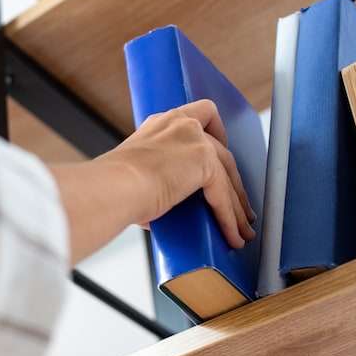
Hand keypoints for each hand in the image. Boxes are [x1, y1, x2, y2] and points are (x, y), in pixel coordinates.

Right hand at [49, 99, 255, 264]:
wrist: (113, 187)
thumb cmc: (112, 187)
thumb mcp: (136, 176)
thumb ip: (154, 184)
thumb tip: (156, 209)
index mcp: (161, 123)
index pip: (200, 119)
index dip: (216, 138)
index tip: (220, 159)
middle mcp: (180, 124)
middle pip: (222, 152)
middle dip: (233, 182)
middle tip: (239, 205)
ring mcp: (195, 139)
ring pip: (228, 175)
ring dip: (238, 205)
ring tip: (243, 229)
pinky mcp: (204, 160)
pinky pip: (224, 195)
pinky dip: (230, 218)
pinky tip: (233, 236)